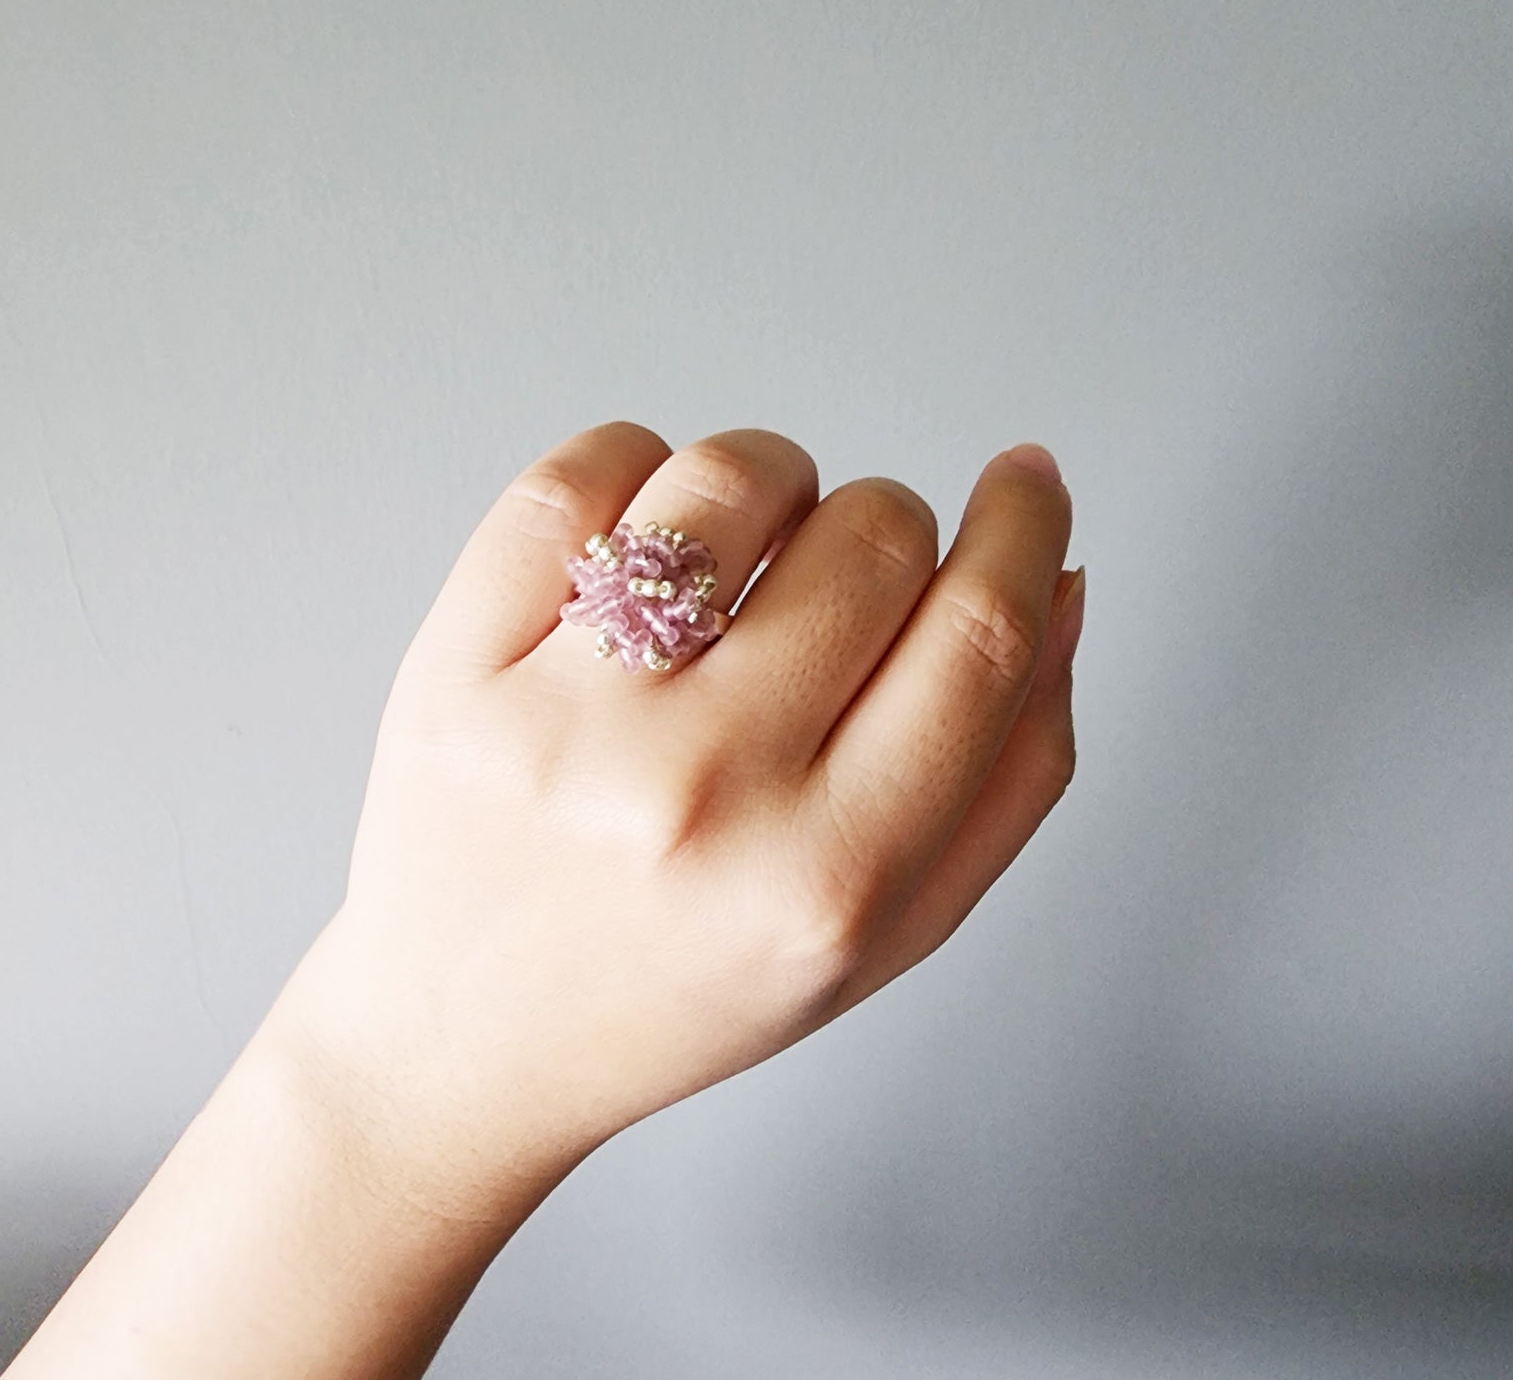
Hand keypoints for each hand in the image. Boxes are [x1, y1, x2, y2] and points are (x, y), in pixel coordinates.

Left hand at [277, 421, 1083, 1218]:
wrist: (470, 1042)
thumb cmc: (687, 984)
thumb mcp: (888, 933)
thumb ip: (1008, 772)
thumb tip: (1056, 581)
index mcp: (831, 880)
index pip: (978, 636)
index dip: (1023, 528)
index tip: (1027, 480)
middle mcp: (701, 794)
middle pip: (872, 539)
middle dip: (889, 528)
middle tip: (843, 584)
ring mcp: (563, 725)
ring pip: (730, 479)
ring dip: (770, 486)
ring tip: (740, 561)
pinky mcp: (456, 668)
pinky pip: (577, 474)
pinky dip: (634, 470)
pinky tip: (640, 544)